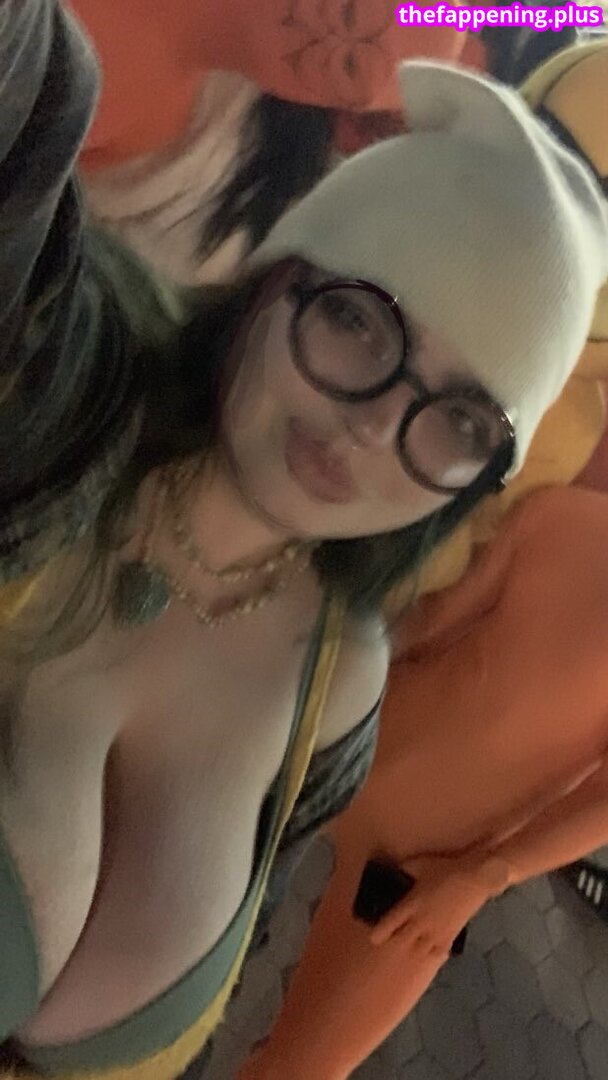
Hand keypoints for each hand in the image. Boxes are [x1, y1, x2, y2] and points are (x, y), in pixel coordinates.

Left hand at [369, 853, 499, 954]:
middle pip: (400, 942)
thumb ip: (404, 867)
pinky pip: (436, 954)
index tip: (374, 936)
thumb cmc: (445, 869)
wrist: (473, 879)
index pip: (388, 926)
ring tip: (405, 952)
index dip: (378, 933)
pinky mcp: (449, 937)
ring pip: (416, 952)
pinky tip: (427, 955)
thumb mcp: (420, 864)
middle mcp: (420, 922)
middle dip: (392, 944)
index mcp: (411, 905)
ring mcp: (435, 932)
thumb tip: (394, 868)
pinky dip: (429, 956)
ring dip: (409, 952)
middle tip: (388, 944)